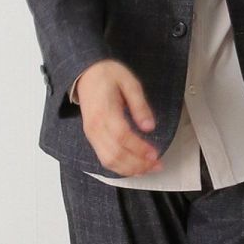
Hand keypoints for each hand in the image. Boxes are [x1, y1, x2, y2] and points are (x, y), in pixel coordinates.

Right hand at [73, 60, 164, 175]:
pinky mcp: (91, 138)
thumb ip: (140, 104)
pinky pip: (104, 158)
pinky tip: (134, 168)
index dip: (139, 148)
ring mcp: (91, 134)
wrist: (85, 74)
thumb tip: (149, 126)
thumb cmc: (107, 75)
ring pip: (108, 160)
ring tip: (148, 169)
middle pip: (115, 153)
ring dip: (130, 169)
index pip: (122, 136)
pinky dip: (119, 167)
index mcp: (104, 110)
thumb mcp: (129, 82)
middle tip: (157, 165)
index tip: (155, 154)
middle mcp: (95, 126)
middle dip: (138, 164)